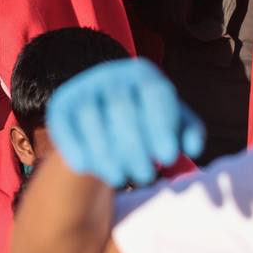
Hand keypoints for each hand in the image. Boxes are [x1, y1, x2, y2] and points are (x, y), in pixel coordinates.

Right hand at [46, 58, 205, 187]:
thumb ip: (188, 132)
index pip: (155, 91)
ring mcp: (82, 87)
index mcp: (142, 72)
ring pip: (91, 117)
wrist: (103, 121)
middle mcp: (110, 73)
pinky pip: (65, 126)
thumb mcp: (171, 124)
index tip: (169, 157)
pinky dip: (74, 148)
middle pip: (121, 107)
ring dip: (106, 153)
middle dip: (135, 146)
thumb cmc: (146, 123)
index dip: (162, 125)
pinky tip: (86, 169)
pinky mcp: (60, 106)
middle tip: (147, 176)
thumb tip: (192, 147)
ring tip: (122, 179)